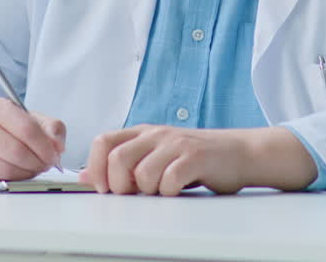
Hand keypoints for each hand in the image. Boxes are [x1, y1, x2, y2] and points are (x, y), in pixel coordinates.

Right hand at [0, 98, 65, 180]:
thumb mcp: (26, 117)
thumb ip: (50, 128)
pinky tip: (13, 171)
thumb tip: (59, 148)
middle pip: (17, 152)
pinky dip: (10, 179)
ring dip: (25, 174)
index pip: (28, 129)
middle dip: (37, 163)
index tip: (53, 155)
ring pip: (6, 170)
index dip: (45, 147)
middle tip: (45, 165)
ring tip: (31, 168)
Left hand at [79, 125, 316, 195]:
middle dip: (119, 185)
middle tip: (134, 194)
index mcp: (143, 132)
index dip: (96, 167)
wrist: (240, 152)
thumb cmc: (196, 158)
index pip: (103, 141)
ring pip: (141, 174)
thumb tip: (86, 174)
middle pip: (117, 158)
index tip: (104, 187)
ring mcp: (176, 143)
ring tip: (163, 190)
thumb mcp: (155, 156)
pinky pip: (169, 181)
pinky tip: (179, 189)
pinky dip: (169, 192)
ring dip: (148, 191)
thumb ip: (123, 163)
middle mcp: (157, 134)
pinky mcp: (195, 157)